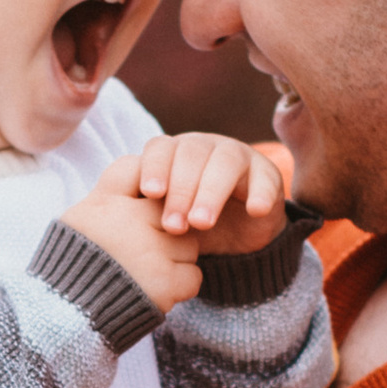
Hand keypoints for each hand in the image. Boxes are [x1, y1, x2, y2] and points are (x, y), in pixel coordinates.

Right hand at [60, 163, 204, 313]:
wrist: (64, 319)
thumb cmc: (72, 268)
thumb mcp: (78, 219)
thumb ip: (110, 195)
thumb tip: (147, 177)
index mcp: (105, 201)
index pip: (139, 170)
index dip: (149, 188)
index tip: (142, 210)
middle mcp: (129, 220)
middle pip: (172, 210)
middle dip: (167, 229)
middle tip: (144, 252)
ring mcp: (149, 251)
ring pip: (189, 244)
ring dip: (175, 260)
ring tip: (146, 274)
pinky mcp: (164, 282)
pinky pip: (193, 276)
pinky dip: (179, 287)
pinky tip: (155, 291)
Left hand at [133, 129, 288, 262]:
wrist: (236, 240)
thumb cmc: (190, 226)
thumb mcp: (166, 220)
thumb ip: (147, 214)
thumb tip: (119, 222)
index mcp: (175, 153)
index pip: (161, 148)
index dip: (155, 167)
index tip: (150, 193)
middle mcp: (206, 148)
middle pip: (192, 154)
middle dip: (181, 190)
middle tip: (174, 226)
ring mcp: (239, 157)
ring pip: (225, 162)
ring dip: (211, 192)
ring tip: (202, 222)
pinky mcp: (267, 175)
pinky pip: (266, 178)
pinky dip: (260, 192)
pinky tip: (254, 210)